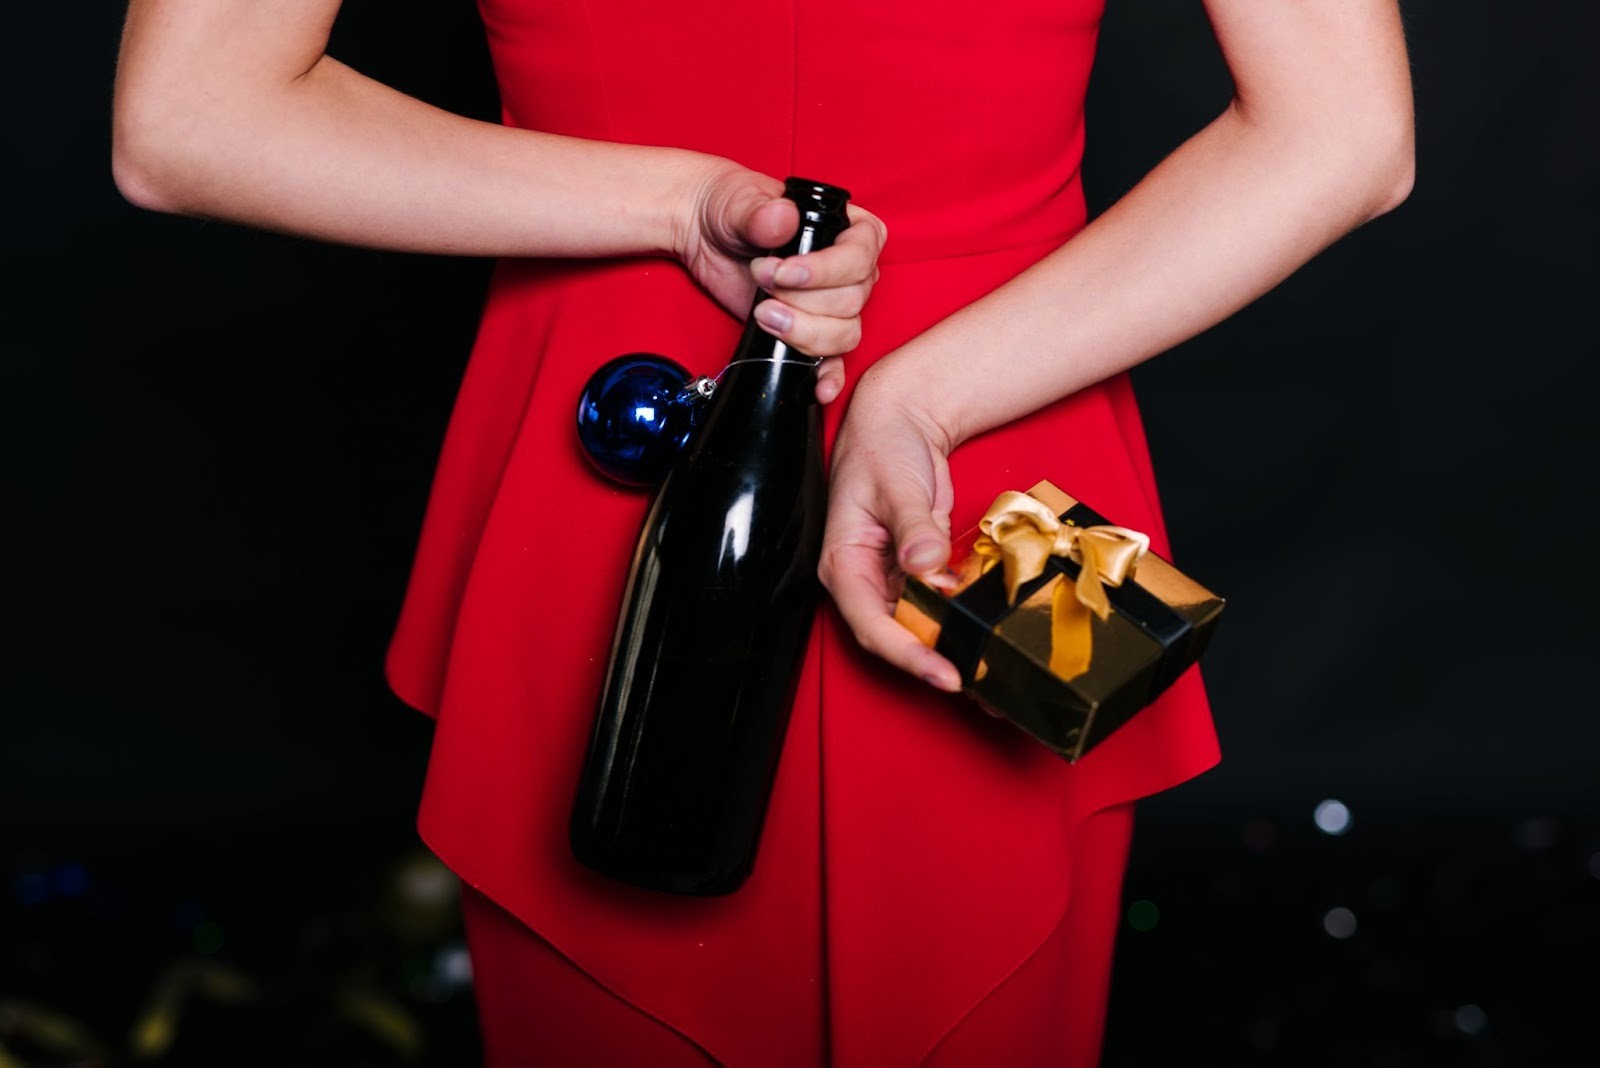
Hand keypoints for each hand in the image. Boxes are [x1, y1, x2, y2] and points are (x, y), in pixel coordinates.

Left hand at [673, 163, 885, 403]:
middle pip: (853, 300)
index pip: (861, 257)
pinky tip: (818, 387)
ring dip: (803, 331)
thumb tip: (783, 219)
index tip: (783, 271)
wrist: (702, 233)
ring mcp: (831, 305)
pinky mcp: (810, 331)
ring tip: (763, 313)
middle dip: (803, 300)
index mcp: (848, 229)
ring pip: (844, 333)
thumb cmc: (731, 207)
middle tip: (761, 282)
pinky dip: (828, 376)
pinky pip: (834, 361)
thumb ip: (761, 211)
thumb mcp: (741, 202)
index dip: (826, 271)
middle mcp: (849, 270)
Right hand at [818, 376, 963, 690]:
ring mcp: (890, 577)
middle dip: (931, 661)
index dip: (907, 653)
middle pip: (894, 634)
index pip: (870, 623)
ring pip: (916, 626)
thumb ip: (912, 527)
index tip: (942, 673)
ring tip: (988, 670)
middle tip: (974, 682)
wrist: (900, 420)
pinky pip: (937, 605)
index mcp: (844, 562)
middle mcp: (864, 577)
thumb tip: (925, 565)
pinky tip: (988, 631)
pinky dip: (960, 619)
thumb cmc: (882, 444)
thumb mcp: (895, 484)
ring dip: (948, 646)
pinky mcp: (917, 571)